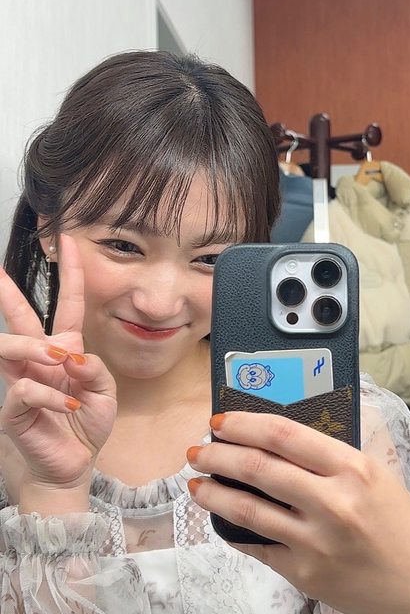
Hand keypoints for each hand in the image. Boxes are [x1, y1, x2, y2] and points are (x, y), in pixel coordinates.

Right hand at [0, 234, 116, 489]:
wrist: (74, 463)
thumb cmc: (86, 424)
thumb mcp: (105, 393)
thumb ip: (95, 369)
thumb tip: (71, 355)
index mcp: (65, 350)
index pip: (68, 305)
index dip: (69, 274)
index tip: (68, 241)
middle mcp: (40, 360)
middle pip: (20, 318)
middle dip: (8, 292)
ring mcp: (23, 380)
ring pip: (11, 345)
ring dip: (35, 348)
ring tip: (58, 362)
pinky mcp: (14, 407)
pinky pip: (25, 389)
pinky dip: (51, 396)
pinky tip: (69, 406)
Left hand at [187, 412, 409, 613]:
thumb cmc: (399, 524)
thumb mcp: (374, 474)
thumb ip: (329, 454)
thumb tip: (274, 436)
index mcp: (352, 468)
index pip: (283, 434)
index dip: (244, 424)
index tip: (220, 421)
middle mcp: (332, 503)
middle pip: (258, 468)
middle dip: (218, 455)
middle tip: (197, 450)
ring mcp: (316, 542)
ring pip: (248, 509)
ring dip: (213, 493)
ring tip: (195, 482)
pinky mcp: (305, 574)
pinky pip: (257, 544)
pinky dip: (233, 529)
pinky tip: (221, 518)